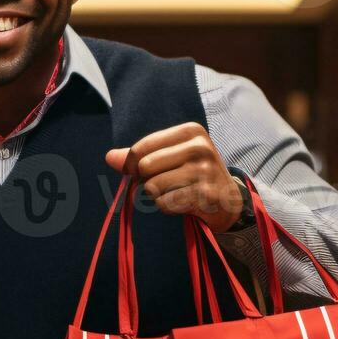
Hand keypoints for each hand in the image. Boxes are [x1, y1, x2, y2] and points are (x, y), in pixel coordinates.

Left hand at [106, 122, 243, 232]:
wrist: (228, 199)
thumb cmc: (192, 173)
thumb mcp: (170, 157)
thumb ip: (139, 156)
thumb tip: (109, 157)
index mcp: (190, 131)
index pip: (142, 148)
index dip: (131, 164)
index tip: (137, 172)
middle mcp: (200, 147)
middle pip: (145, 167)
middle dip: (147, 180)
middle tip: (162, 184)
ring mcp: (205, 171)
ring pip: (153, 187)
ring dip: (158, 196)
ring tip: (175, 192)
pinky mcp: (206, 195)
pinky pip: (166, 203)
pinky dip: (168, 207)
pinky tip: (183, 203)